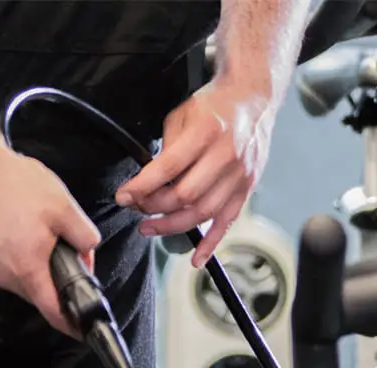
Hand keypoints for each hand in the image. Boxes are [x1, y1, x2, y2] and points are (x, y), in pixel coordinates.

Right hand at [0, 143, 99, 336]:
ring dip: (45, 271)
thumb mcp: (64, 207)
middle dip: (62, 285)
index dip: (72, 324)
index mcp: (27, 269)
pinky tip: (33, 236)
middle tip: (77, 257)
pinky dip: (29, 261)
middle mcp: (7, 276)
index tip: (84, 329)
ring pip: (28, 283)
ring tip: (54, 240)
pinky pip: (14, 270)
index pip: (53, 312)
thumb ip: (85, 236)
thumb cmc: (14, 183)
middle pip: (42, 297)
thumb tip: (89, 253)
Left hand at [114, 78, 274, 267]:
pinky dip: (211, 243)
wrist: (252, 99)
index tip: (124, 196)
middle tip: (137, 209)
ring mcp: (239, 175)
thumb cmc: (213, 106)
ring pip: (203, 213)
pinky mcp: (246, 188)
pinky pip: (227, 222)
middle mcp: (225, 155)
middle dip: (154, 208)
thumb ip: (166, 150)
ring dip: (172, 227)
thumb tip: (147, 182)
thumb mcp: (182, 115)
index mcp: (206, 131)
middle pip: (185, 195)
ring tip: (150, 228)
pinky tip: (196, 259)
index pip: (168, 167)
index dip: (142, 186)